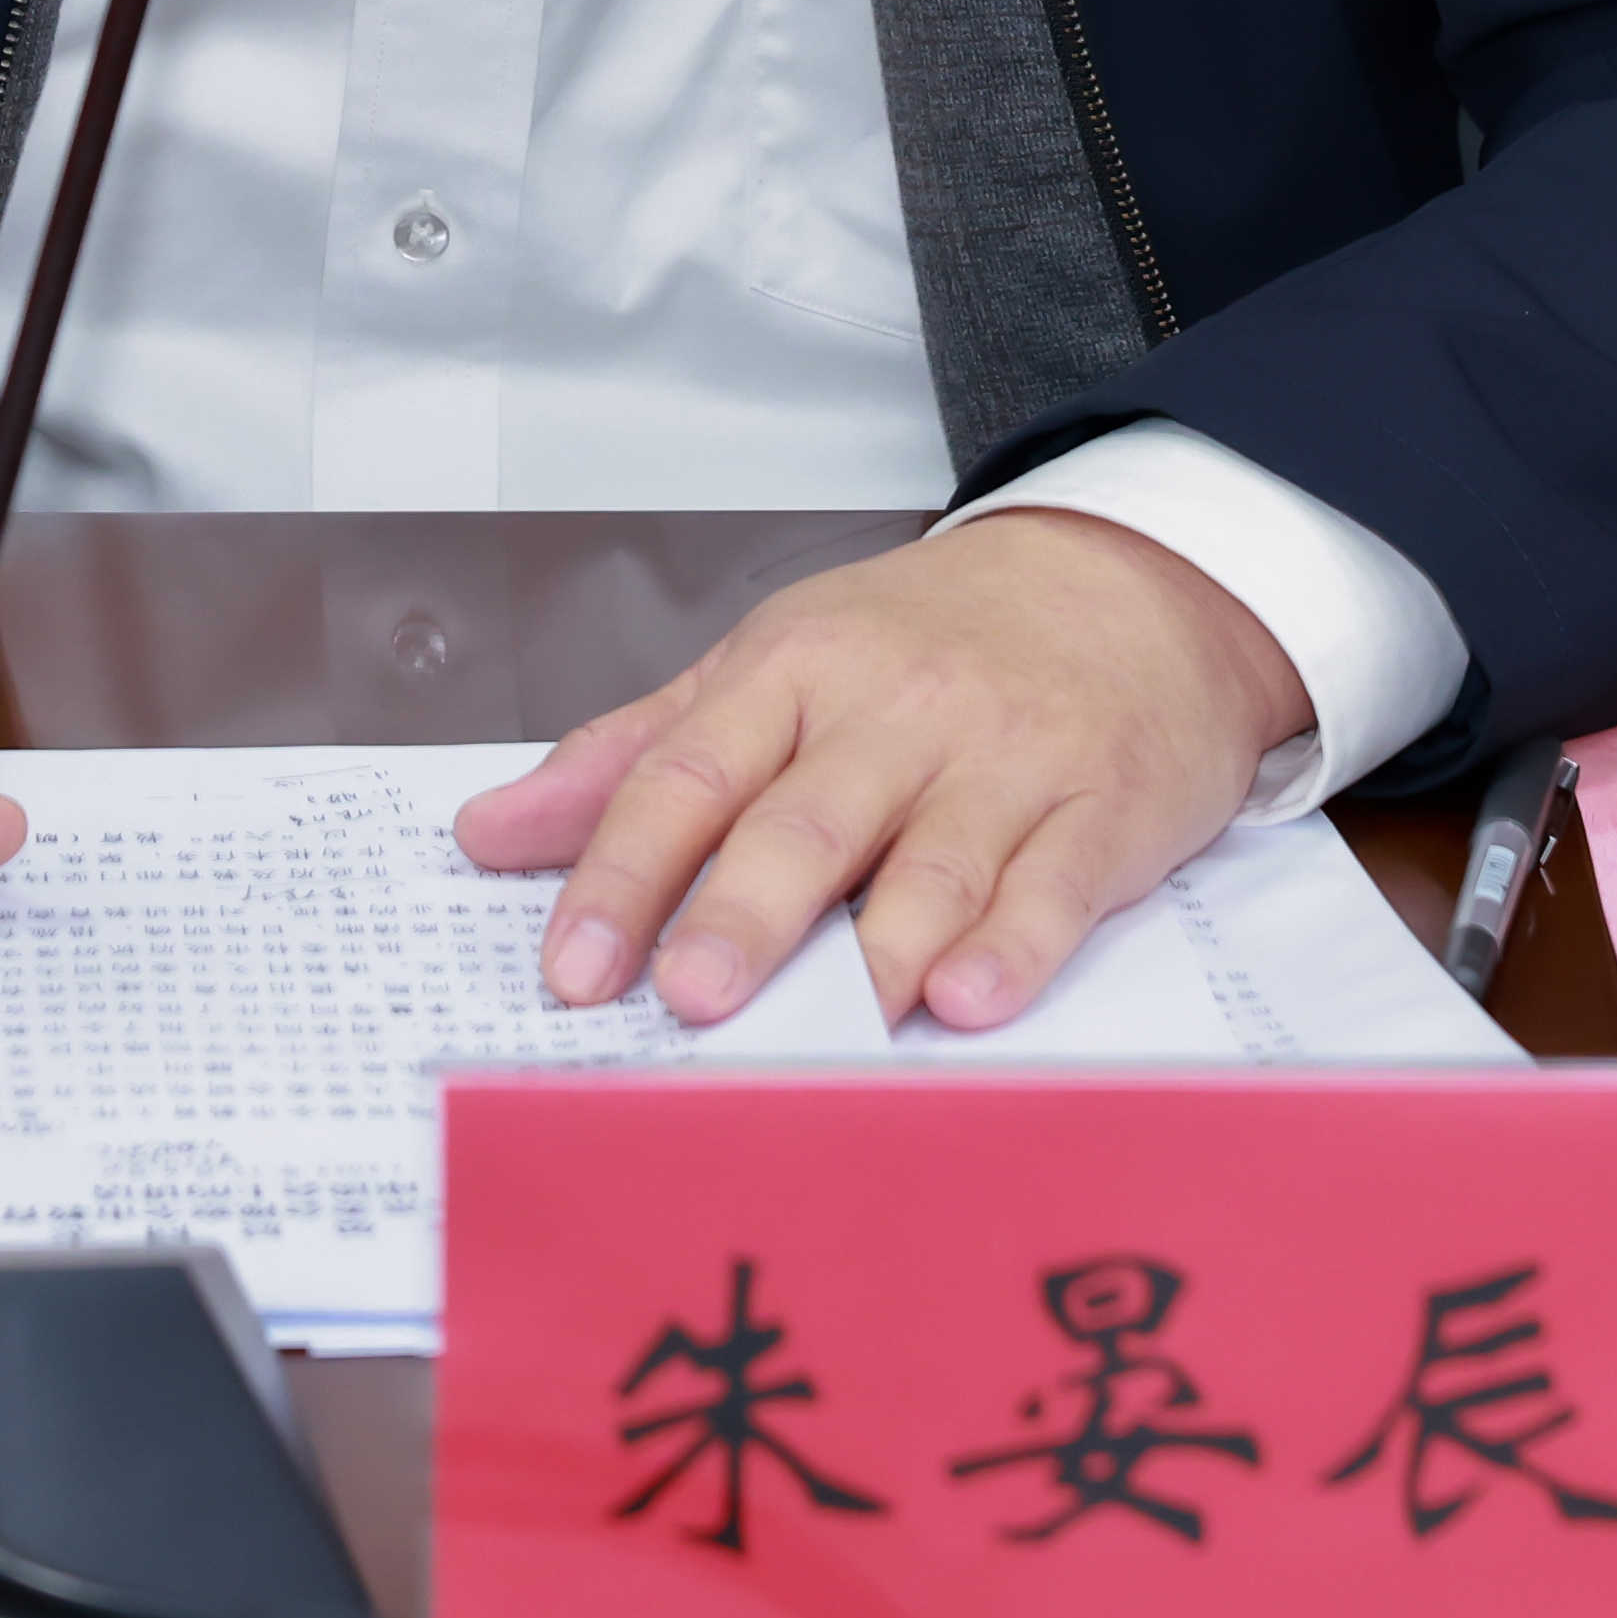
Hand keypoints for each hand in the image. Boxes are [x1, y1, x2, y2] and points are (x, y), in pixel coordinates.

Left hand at [451, 512, 1309, 1033]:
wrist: (1127, 590)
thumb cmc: (928, 644)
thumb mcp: (771, 666)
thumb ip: (636, 756)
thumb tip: (489, 834)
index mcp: (795, 670)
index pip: (689, 773)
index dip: (623, 873)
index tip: (570, 969)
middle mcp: (895, 713)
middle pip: (804, 822)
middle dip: (742, 913)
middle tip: (689, 997)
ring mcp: (1003, 762)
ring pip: (931, 863)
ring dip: (879, 949)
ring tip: (833, 1027)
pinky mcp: (1098, 812)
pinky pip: (1052, 885)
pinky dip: (1012, 945)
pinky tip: (968, 999)